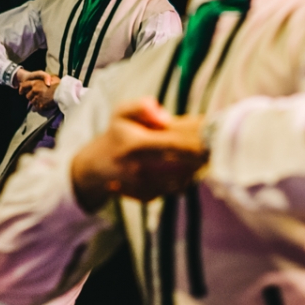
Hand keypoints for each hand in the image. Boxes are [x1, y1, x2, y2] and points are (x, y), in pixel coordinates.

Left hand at [18, 71, 60, 112]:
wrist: (63, 93)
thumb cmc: (58, 85)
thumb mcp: (50, 78)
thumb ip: (44, 79)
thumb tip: (41, 83)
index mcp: (36, 83)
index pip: (24, 85)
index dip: (22, 88)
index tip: (21, 91)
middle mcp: (35, 90)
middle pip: (27, 96)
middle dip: (31, 96)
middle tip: (37, 96)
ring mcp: (37, 98)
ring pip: (32, 102)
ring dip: (35, 102)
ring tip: (42, 100)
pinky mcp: (40, 105)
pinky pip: (36, 107)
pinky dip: (39, 107)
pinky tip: (43, 105)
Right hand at [69, 98, 208, 211]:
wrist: (98, 165)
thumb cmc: (116, 133)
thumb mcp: (122, 112)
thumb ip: (141, 107)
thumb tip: (165, 117)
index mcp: (135, 145)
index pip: (173, 144)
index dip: (194, 142)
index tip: (207, 137)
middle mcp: (139, 169)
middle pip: (183, 166)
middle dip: (198, 158)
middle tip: (207, 146)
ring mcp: (143, 186)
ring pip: (182, 180)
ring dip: (193, 169)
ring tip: (197, 156)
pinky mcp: (148, 197)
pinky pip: (175, 188)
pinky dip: (183, 178)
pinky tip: (183, 166)